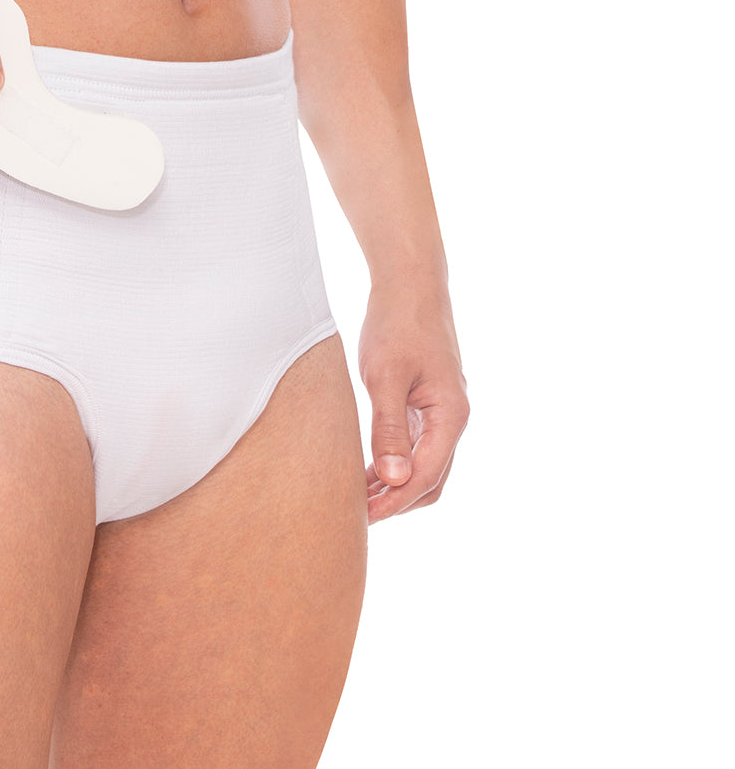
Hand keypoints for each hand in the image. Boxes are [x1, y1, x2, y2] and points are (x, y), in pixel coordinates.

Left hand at [357, 278, 469, 523]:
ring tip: (353, 499)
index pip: (425, 476)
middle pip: (430, 481)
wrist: (410, 287)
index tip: (361, 518)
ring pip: (423, 467)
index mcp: (450, 416)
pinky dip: (393, 465)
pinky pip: (415, 448)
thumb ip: (389, 428)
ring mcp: (441, 414)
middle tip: (353, 516)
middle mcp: (452, 420)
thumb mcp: (385, 377)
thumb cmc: (397, 325)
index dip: (394, 502)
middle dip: (396, 502)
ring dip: (393, 487)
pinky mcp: (426, 406)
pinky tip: (364, 472)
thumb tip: (393, 478)